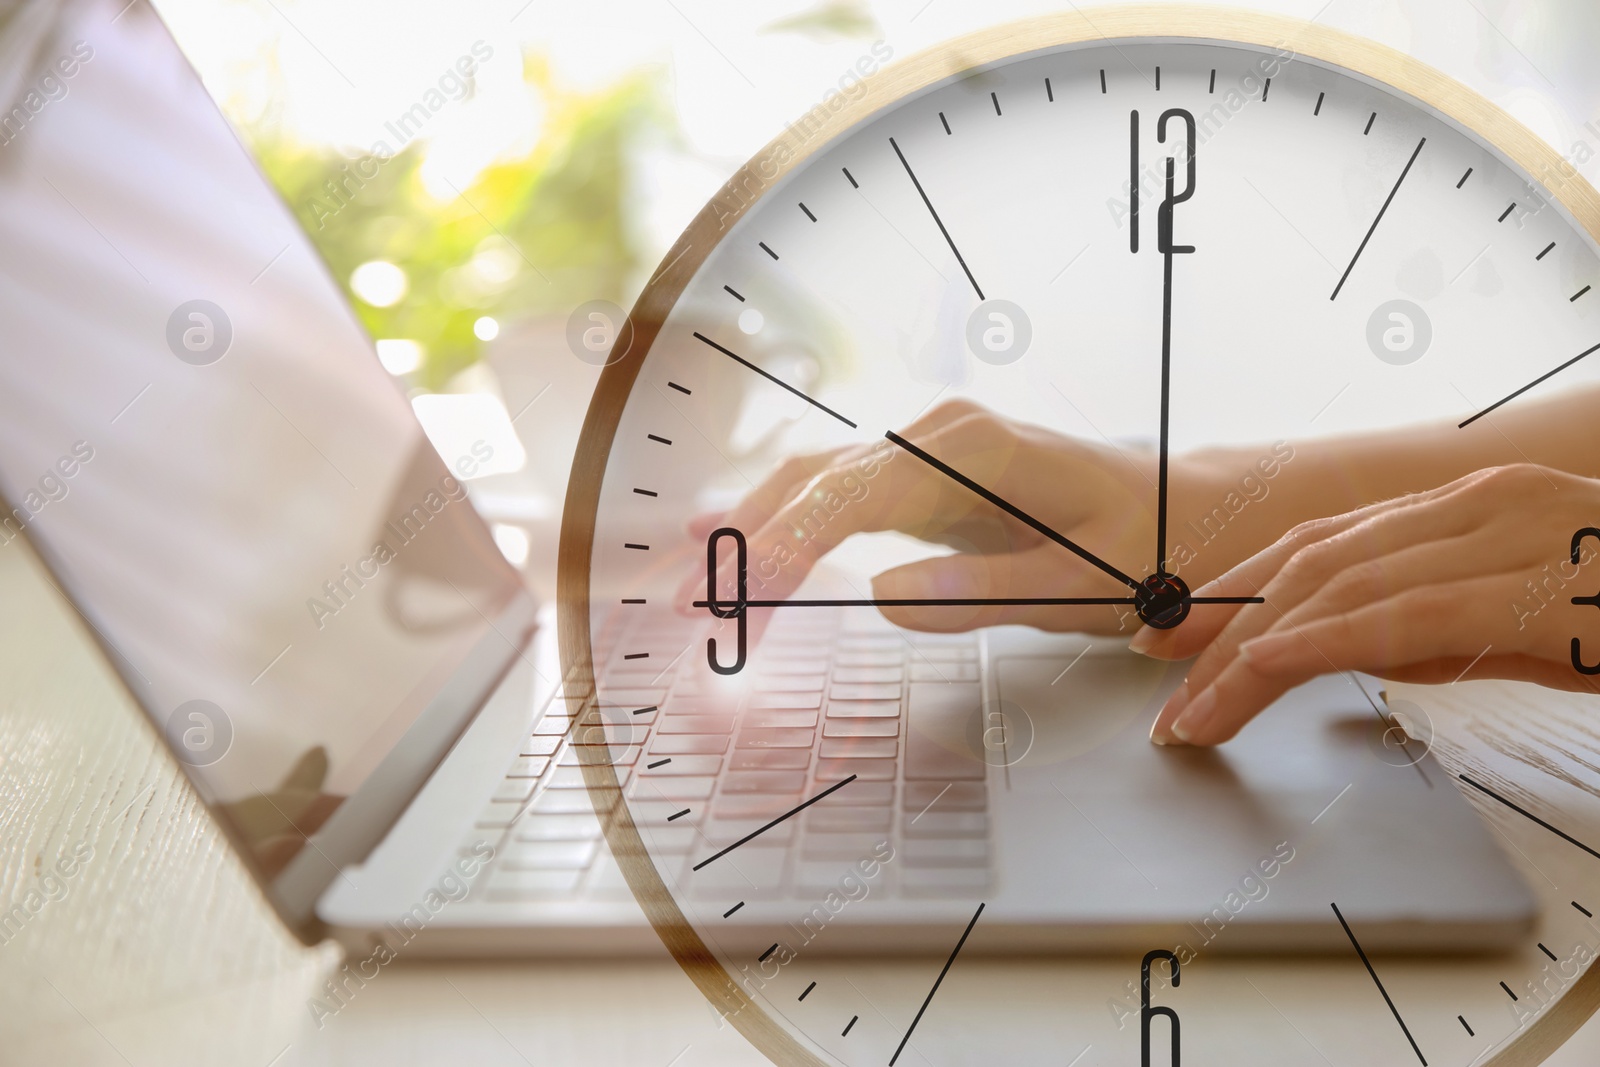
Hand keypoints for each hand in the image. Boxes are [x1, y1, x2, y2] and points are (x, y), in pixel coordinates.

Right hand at [678, 399, 1294, 633]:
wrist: (1195, 516)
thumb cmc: (1156, 551)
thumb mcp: (1088, 587)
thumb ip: (985, 593)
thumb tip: (880, 597)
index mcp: (973, 454)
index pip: (848, 495)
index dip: (783, 546)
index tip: (737, 600)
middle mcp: (939, 439)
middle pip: (812, 483)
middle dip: (744, 544)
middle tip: (691, 609)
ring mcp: (928, 453)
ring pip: (811, 483)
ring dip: (750, 533)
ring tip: (690, 586)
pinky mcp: (925, 480)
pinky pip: (835, 494)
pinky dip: (781, 521)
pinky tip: (730, 537)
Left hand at [1134, 464, 1599, 744]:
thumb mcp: (1522, 623)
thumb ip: (1439, 624)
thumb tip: (1352, 650)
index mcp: (1468, 507)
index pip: (1325, 546)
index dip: (1240, 586)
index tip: (1179, 631)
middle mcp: (1473, 504)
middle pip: (1311, 564)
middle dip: (1221, 622)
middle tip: (1160, 676)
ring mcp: (1499, 534)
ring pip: (1333, 590)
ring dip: (1246, 652)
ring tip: (1193, 708)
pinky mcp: (1521, 584)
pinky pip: (1393, 615)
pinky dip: (1313, 644)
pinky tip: (1258, 671)